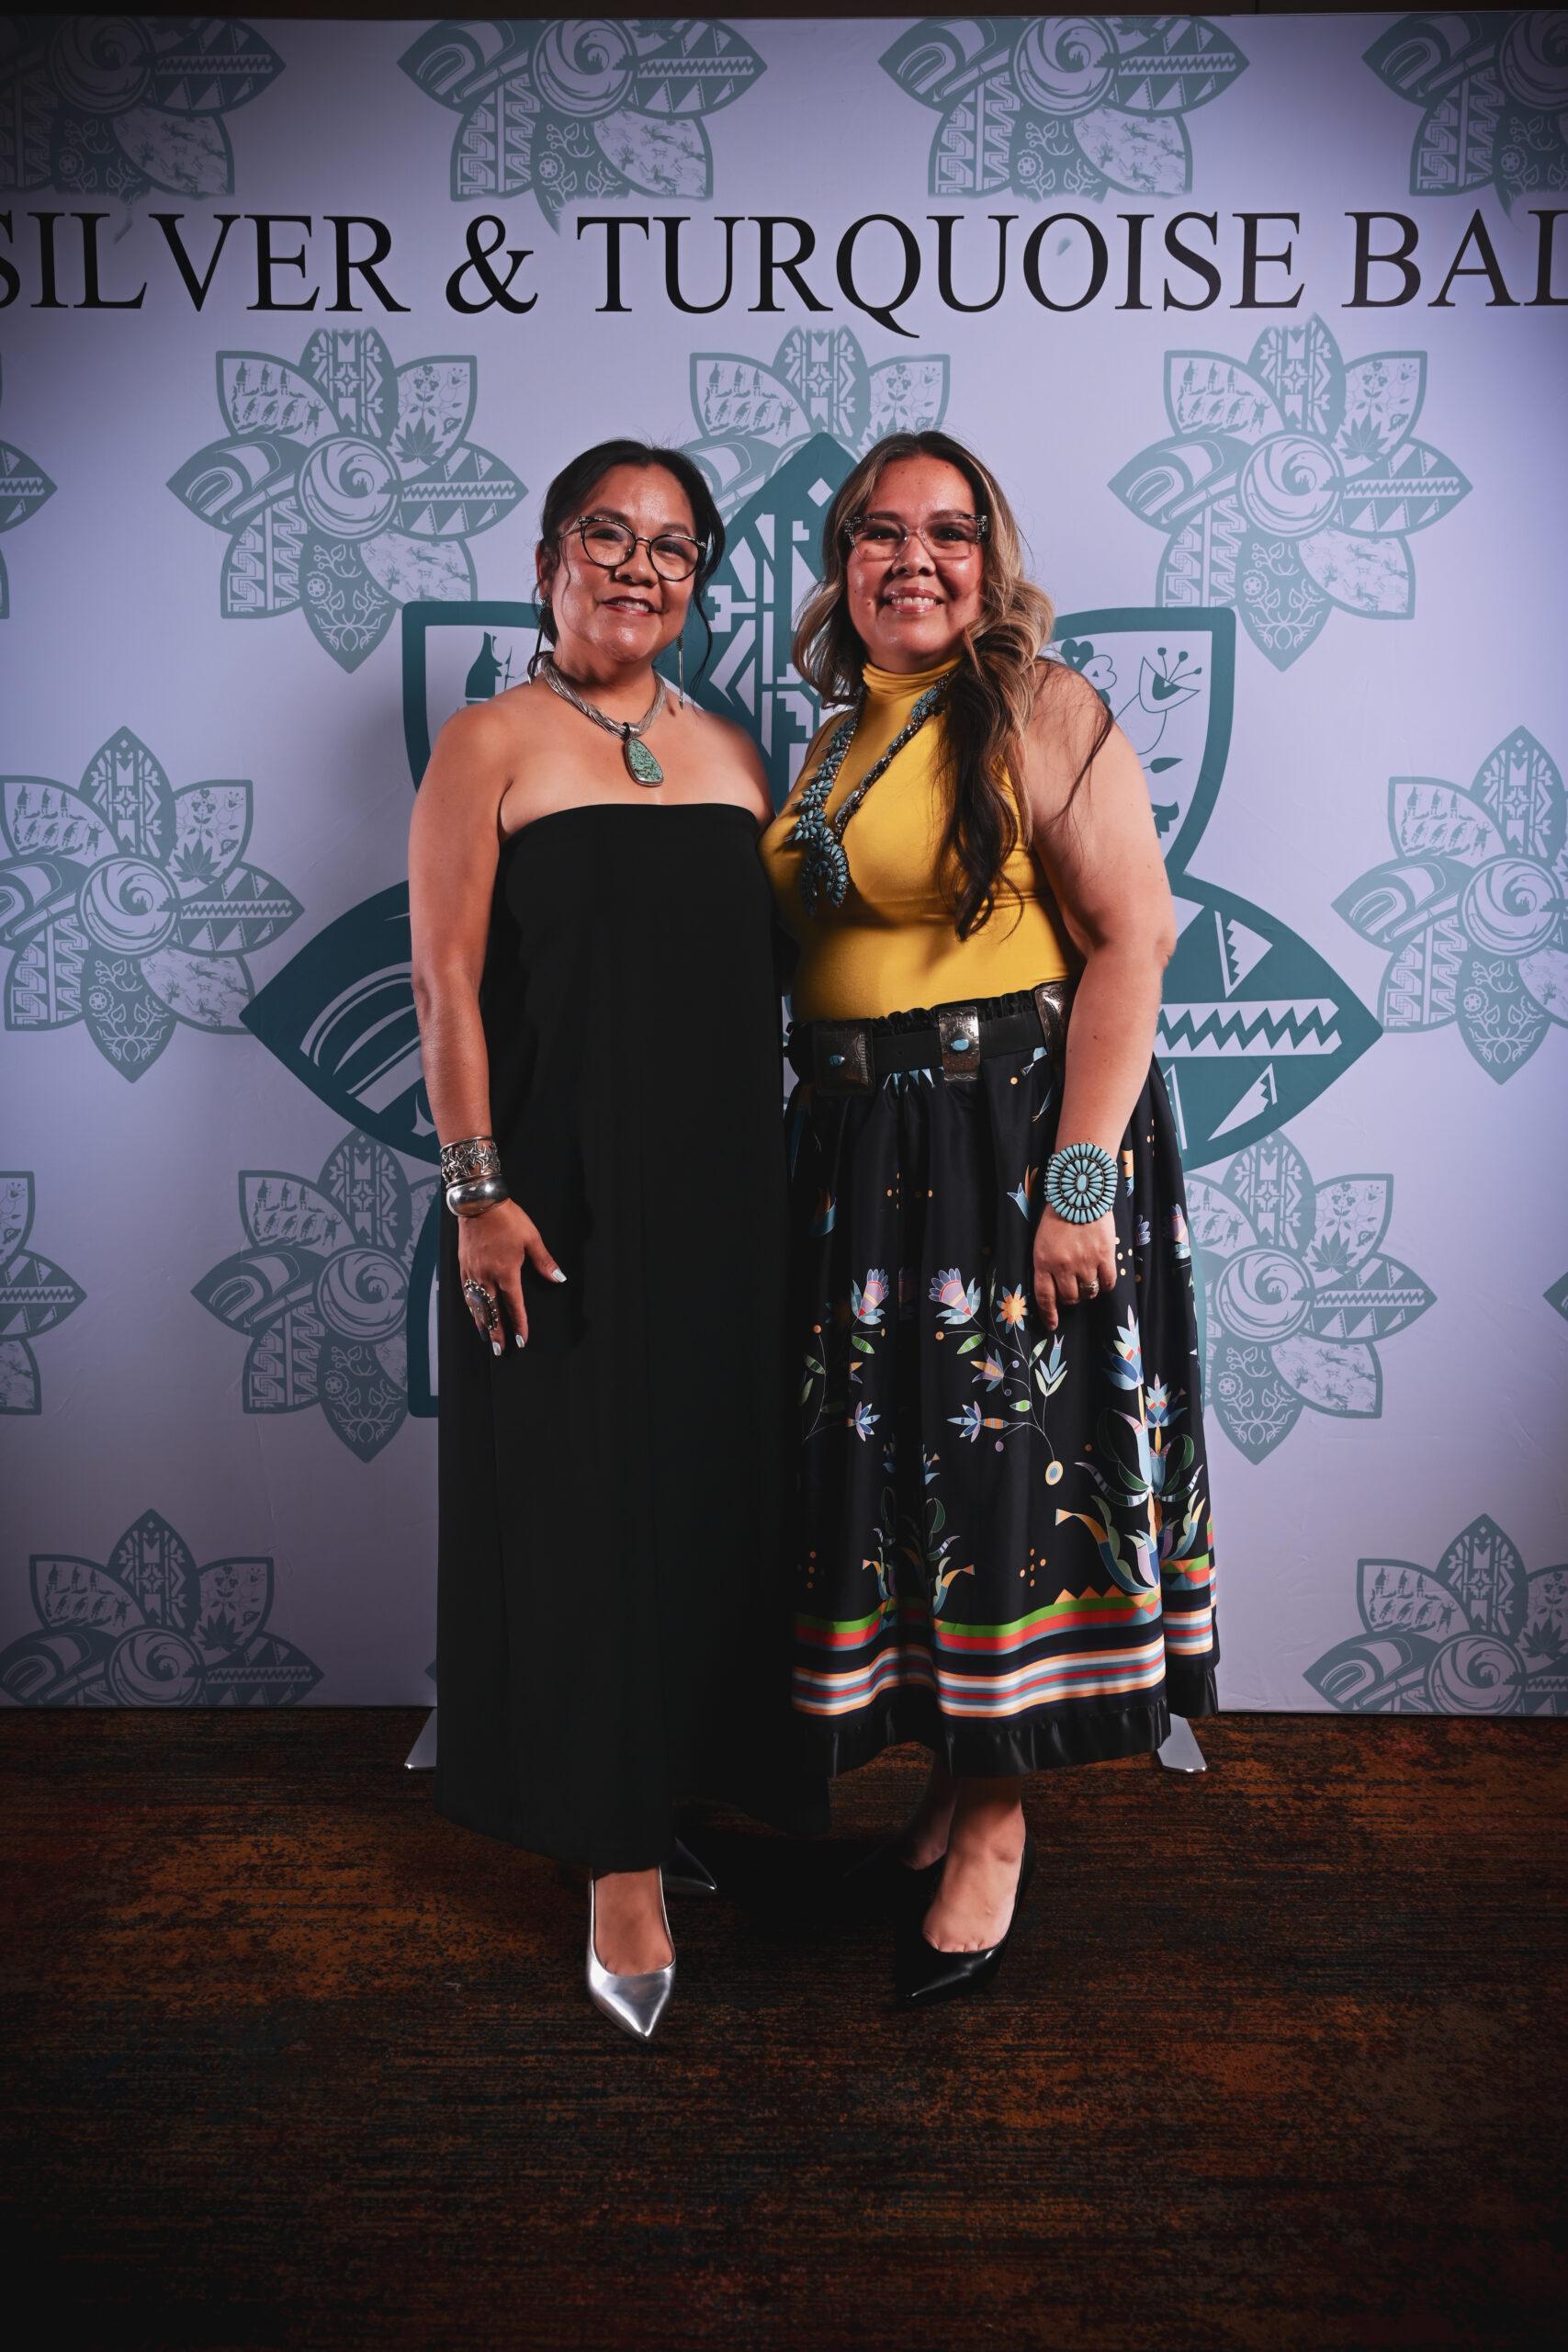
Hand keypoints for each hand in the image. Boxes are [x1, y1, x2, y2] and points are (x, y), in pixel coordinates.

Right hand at [456, 1198, 565, 1352]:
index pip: (513, 1306)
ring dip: (482, 1324)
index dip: (518, 1325)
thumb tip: (558, 1278)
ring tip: (487, 1338)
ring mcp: (473, 1272)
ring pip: (477, 1305)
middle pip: (492, 1312)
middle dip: (497, 1333)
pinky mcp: (463, 1266)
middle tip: (499, 1350)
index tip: (521, 1340)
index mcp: (506, 1272)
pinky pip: (466, 1293)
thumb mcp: (531, 1238)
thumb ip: (544, 1261)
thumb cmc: (506, 1218)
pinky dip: (471, 1307)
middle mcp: (487, 1276)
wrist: (478, 1203)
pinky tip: (474, 1313)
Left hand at [1032, 1209, 1115, 1332]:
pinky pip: (1107, 1282)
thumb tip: (1054, 1284)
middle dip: (1071, 1297)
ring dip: (1088, 1290)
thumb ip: (1047, 1261)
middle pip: (1069, 1297)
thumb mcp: (1042, 1239)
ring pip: (1089, 1292)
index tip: (1052, 1324)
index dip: (1048, 1314)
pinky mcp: (1104, 1256)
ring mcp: (1085, 1262)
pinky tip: (1103, 1278)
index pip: (1044, 1296)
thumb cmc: (1058, 1214)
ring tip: (1088, 1278)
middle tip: (1074, 1287)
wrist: (1080, 1192)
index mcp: (1043, 1261)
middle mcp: (1063, 1266)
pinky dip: (1105, 1284)